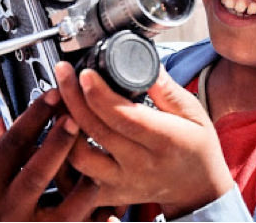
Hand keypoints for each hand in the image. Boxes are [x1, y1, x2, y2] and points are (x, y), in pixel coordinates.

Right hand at [0, 89, 99, 220]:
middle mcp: (7, 208)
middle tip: (76, 118)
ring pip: (63, 211)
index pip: (13, 144)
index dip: (35, 117)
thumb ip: (1, 154)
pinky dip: (94, 221)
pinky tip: (109, 210)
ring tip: (98, 168)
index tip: (54, 95)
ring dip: (84, 187)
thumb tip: (30, 122)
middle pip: (37, 173)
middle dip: (58, 144)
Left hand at [56, 62, 233, 218]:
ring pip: (79, 157)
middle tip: (63, 73)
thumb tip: (141, 61)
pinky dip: (64, 156)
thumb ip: (166, 89)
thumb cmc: (196, 149)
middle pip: (96, 131)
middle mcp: (141, 165)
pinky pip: (76, 179)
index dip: (99, 94)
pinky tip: (61, 133)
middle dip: (72, 97)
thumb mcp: (193, 113)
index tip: (84, 73)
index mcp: (165, 141)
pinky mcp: (110, 194)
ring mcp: (123, 183)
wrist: (198, 190)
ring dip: (63, 127)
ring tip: (58, 102)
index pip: (125, 117)